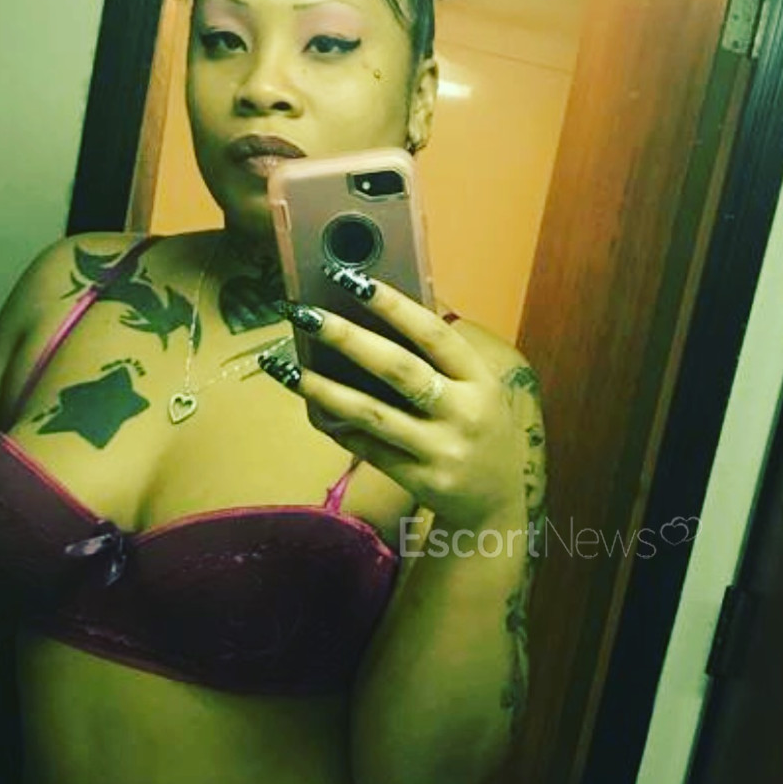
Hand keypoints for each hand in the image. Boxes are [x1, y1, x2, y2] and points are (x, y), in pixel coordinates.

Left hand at [264, 277, 527, 530]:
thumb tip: (394, 301)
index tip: (351, 279)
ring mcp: (441, 450)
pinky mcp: (420, 480)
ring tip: (285, 367)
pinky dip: (338, 427)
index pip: (433, 334)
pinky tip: (312, 409)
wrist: (498, 504)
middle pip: (399, 369)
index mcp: (479, 380)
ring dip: (324, 388)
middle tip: (303, 314)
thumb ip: (444, 356)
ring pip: (373, 414)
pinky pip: (368, 448)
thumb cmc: (482, 432)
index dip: (393, 305)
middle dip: (346, 338)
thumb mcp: (480, 390)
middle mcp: (463, 413)